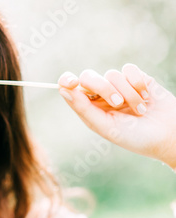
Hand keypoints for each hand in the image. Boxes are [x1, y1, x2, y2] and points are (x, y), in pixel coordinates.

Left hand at [58, 64, 175, 169]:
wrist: (169, 135)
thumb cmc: (134, 137)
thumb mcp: (106, 126)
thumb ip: (83, 108)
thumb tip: (63, 90)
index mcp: (89, 107)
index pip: (70, 87)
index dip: (67, 80)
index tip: (71, 81)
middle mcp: (101, 95)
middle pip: (89, 76)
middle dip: (103, 87)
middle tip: (118, 103)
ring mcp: (119, 85)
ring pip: (112, 74)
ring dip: (127, 93)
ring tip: (139, 111)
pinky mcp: (137, 78)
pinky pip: (130, 69)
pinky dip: (138, 84)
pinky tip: (146, 98)